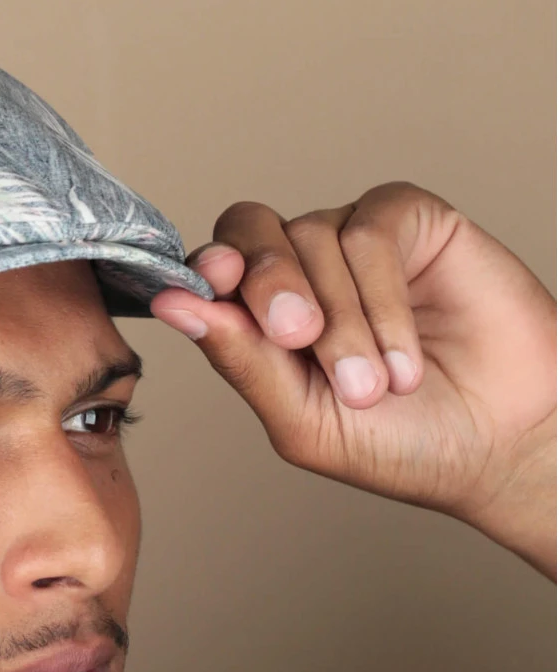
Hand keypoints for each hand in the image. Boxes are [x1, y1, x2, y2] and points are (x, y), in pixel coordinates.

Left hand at [149, 182, 555, 571]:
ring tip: (375, 384)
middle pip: (251, 230)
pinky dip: (381, 298)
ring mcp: (355, 242)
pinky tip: (402, 357)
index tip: (213, 283)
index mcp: (262, 316)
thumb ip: (241, 361)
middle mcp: (303, 269)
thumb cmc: (398, 443)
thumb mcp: (301, 419)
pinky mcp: (414, 223)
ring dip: (342, 320)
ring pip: (313, 236)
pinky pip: (371, 231)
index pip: (213, 268)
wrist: (497, 448)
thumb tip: (175, 307)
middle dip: (267, 282)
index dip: (207, 269)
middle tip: (298, 336)